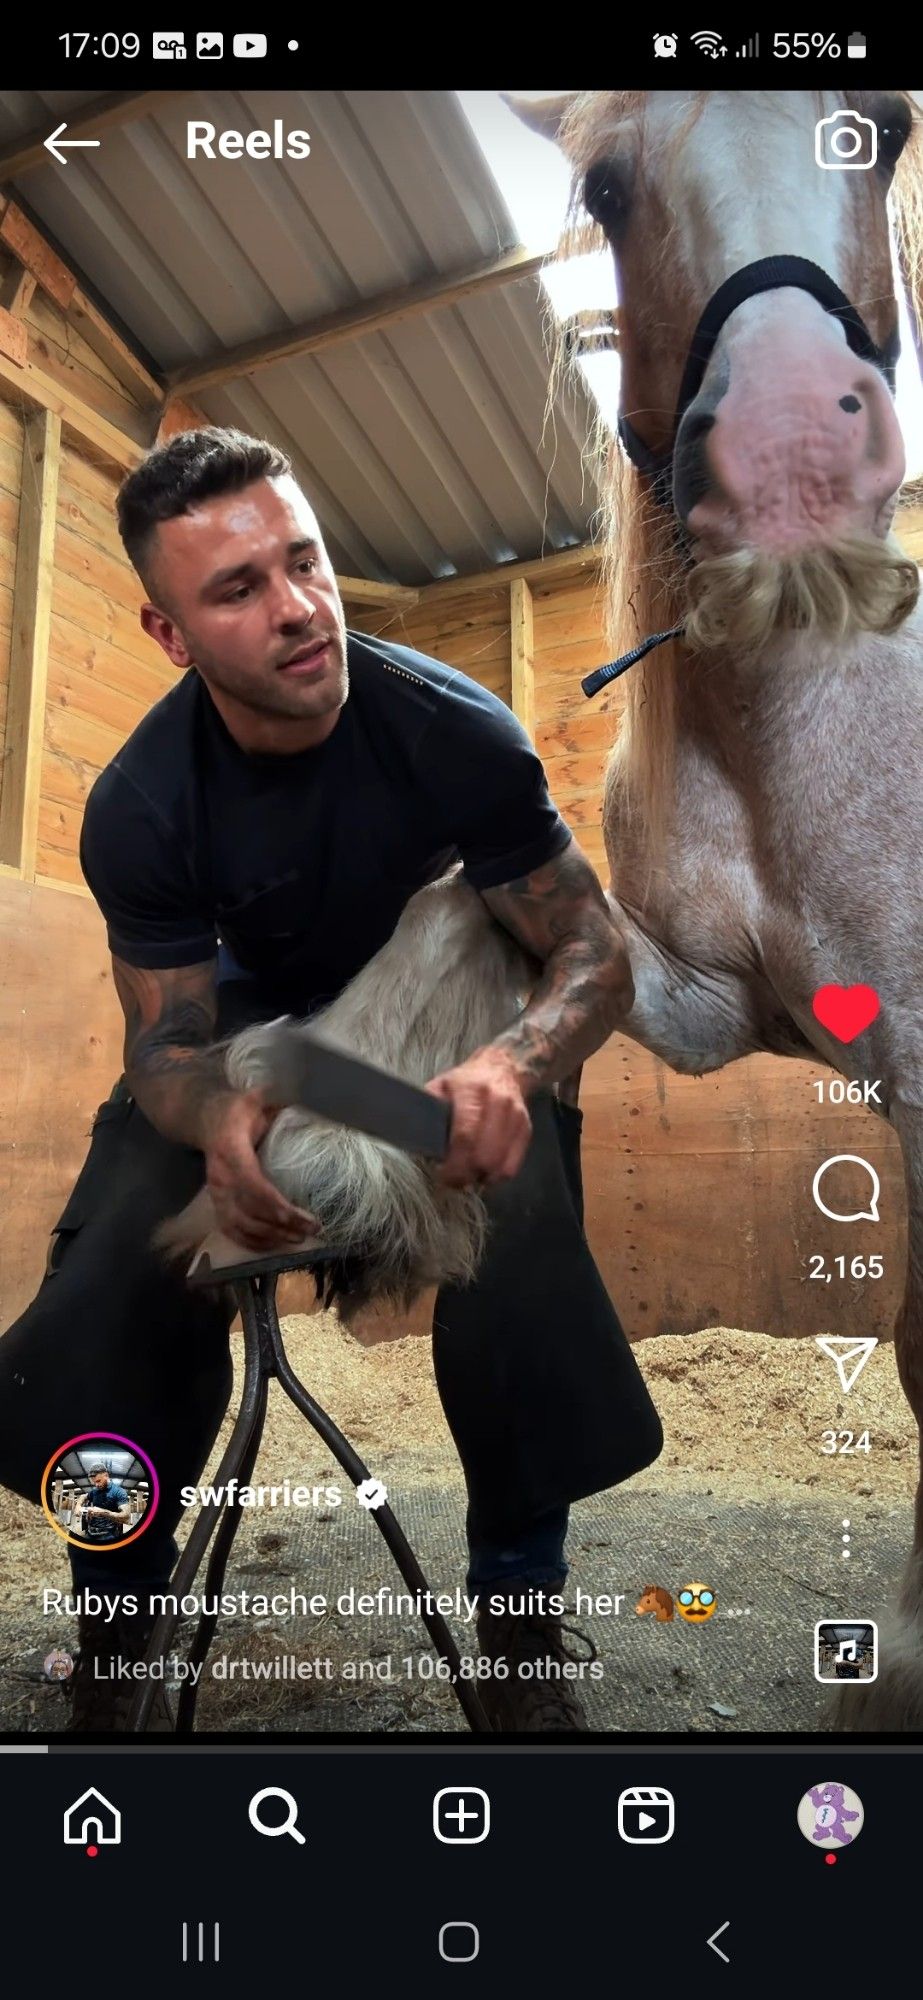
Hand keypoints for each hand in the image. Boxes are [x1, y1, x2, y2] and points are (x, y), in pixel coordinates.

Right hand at [201, 1089, 318, 1253]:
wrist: (206, 1119)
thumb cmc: (238, 1110)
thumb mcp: (257, 1098)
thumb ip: (280, 1098)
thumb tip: (313, 1095)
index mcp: (230, 1150)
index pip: (253, 1186)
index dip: (278, 1206)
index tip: (304, 1217)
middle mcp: (220, 1176)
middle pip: (249, 1212)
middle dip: (281, 1227)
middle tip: (312, 1231)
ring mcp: (215, 1192)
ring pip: (239, 1225)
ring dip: (269, 1238)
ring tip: (298, 1240)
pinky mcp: (216, 1202)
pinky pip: (229, 1229)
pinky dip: (251, 1242)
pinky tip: (272, 1245)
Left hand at [424, 1047, 531, 1188]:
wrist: (504, 1068)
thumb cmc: (465, 1082)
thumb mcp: (440, 1086)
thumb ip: (428, 1112)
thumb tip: (413, 1139)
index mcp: (472, 1092)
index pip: (465, 1138)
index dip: (453, 1165)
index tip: (442, 1175)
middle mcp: (498, 1104)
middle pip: (485, 1157)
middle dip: (466, 1175)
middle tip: (452, 1179)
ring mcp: (516, 1118)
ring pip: (500, 1166)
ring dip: (481, 1178)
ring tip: (467, 1175)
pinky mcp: (526, 1130)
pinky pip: (512, 1167)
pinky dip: (495, 1176)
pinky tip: (483, 1172)